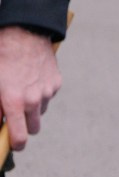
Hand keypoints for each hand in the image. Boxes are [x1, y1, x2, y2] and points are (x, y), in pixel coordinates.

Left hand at [0, 24, 61, 152]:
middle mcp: (33, 100)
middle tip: (14, 114)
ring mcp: (47, 91)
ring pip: (40, 110)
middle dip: (24, 125)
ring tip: (21, 89)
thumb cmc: (1, 57)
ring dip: (32, 107)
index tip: (13, 145)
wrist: (23, 32)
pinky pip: (48, 95)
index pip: (19, 137)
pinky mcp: (56, 82)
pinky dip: (40, 92)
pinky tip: (31, 78)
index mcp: (14, 101)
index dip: (15, 144)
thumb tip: (0, 119)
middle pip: (33, 128)